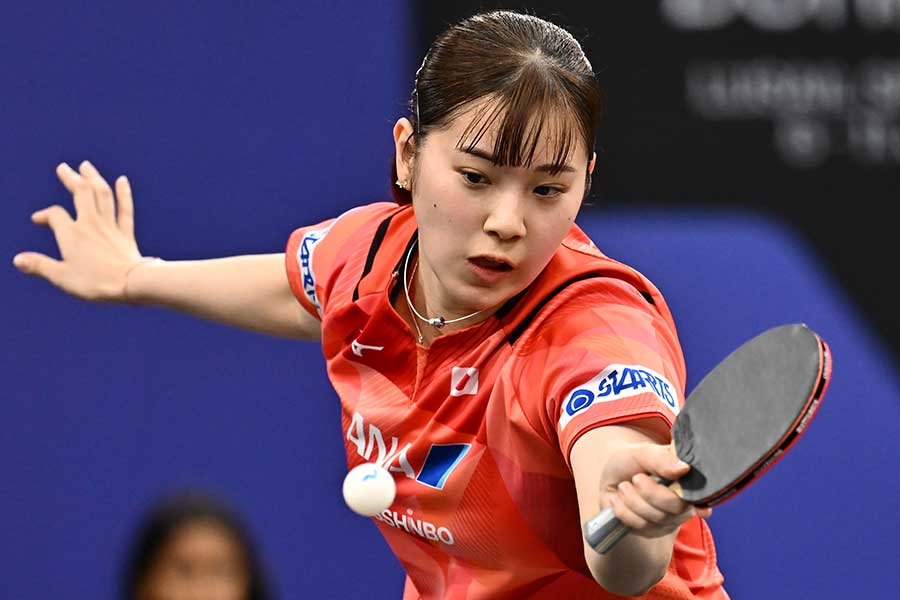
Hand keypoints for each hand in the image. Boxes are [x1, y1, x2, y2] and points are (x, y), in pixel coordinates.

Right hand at [14, 161, 148, 302]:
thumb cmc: (95, 282)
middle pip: (81, 193)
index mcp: (71, 234)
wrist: (130, 284)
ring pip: (102, 195)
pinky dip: (124, 193)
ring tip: (86, 166)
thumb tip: (17, 260)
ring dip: (94, 178)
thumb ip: (39, 266)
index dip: (44, 215)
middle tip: (64, 167)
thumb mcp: (61, 277)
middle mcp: (91, 224)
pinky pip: (125, 209)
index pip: (55, 216)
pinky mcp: (126, 233)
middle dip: (71, 179)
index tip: (38, 220)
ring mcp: (110, 227)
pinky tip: (122, 180)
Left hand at [599, 442, 711, 539]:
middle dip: (650, 492)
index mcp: (688, 483)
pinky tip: (619, 498)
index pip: (702, 498)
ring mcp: (667, 521)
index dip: (701, 506)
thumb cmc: (632, 462)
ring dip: (632, 499)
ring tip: (625, 485)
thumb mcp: (643, 453)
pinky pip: (638, 526)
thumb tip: (683, 469)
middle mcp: (683, 505)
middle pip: (676, 508)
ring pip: (654, 519)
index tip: (700, 508)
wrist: (610, 475)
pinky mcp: (650, 531)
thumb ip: (661, 459)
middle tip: (637, 478)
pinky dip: (623, 509)